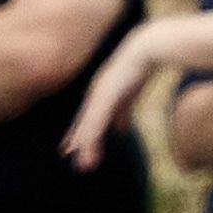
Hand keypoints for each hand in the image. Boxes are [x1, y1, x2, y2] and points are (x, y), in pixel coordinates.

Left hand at [67, 19, 182, 167]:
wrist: (147, 49)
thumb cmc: (140, 69)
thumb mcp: (130, 95)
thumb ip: (123, 113)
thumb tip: (119, 132)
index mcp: (99, 96)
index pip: (87, 119)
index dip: (79, 133)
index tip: (70, 147)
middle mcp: (96, 95)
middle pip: (84, 122)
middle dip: (76, 138)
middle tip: (65, 153)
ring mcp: (100, 94)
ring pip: (90, 124)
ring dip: (86, 144)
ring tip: (85, 163)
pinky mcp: (107, 94)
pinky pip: (98, 118)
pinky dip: (93, 133)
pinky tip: (89, 144)